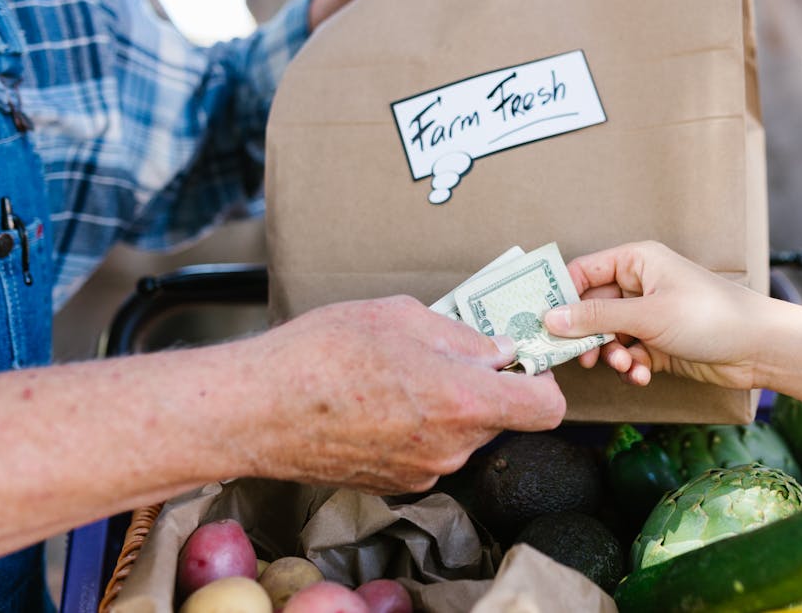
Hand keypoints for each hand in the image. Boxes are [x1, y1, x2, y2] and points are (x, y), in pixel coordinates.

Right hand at [252, 296, 564, 492]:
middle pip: (500, 417)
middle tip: (444, 352)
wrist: (255, 410)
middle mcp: (451, 447)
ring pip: (461, 433)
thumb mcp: (400, 317)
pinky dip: (416, 427)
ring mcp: (422, 471)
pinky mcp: (394, 484)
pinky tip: (377, 402)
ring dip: (446, 405)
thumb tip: (496, 350)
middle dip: (483, 384)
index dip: (542, 381)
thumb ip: (461, 336)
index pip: (546, 408)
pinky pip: (427, 450)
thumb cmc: (320, 356)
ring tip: (398, 374)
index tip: (524, 361)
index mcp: (464, 401)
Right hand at [543, 241, 774, 390]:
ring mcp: (650, 315)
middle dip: (590, 336)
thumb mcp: (647, 315)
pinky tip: (644, 375)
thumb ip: (596, 316)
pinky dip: (632, 367)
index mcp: (637, 261)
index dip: (563, 296)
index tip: (545, 324)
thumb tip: (551, 318)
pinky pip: (629, 355)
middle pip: (592, 308)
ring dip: (613, 356)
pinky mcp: (659, 343)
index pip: (584, 272)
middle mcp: (641, 284)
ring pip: (609, 336)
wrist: (759, 348)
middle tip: (584, 357)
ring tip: (628, 366)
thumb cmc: (711, 316)